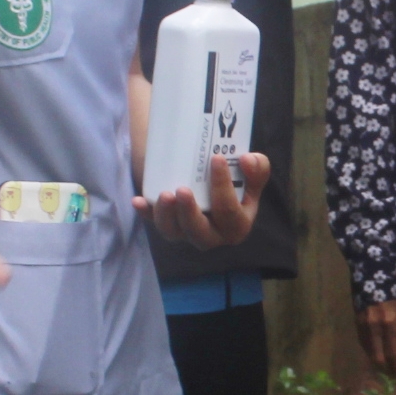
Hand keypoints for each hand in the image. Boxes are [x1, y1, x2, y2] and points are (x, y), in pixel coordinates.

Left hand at [145, 150, 270, 247]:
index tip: (216, 159)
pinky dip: (146, 213)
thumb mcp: (251, 177)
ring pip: (174, 233)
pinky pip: (155, 223)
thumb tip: (246, 159)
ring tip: (164, 194)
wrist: (213, 188)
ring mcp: (188, 233)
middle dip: (189, 214)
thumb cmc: (235, 183)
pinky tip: (138, 201)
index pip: (231, 212)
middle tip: (182, 190)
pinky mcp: (170, 226)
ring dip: (166, 216)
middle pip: (200, 233)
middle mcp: (212, 235)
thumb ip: (257, 168)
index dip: (224, 188)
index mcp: (237, 226)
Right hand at [359, 296, 395, 378]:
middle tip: (393, 373)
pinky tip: (377, 352)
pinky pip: (362, 342)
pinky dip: (370, 350)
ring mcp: (363, 324)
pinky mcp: (356, 321)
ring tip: (386, 365)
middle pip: (378, 357)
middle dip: (386, 368)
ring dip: (377, 361)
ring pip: (368, 351)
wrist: (373, 272)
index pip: (393, 353)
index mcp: (391, 322)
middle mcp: (375, 326)